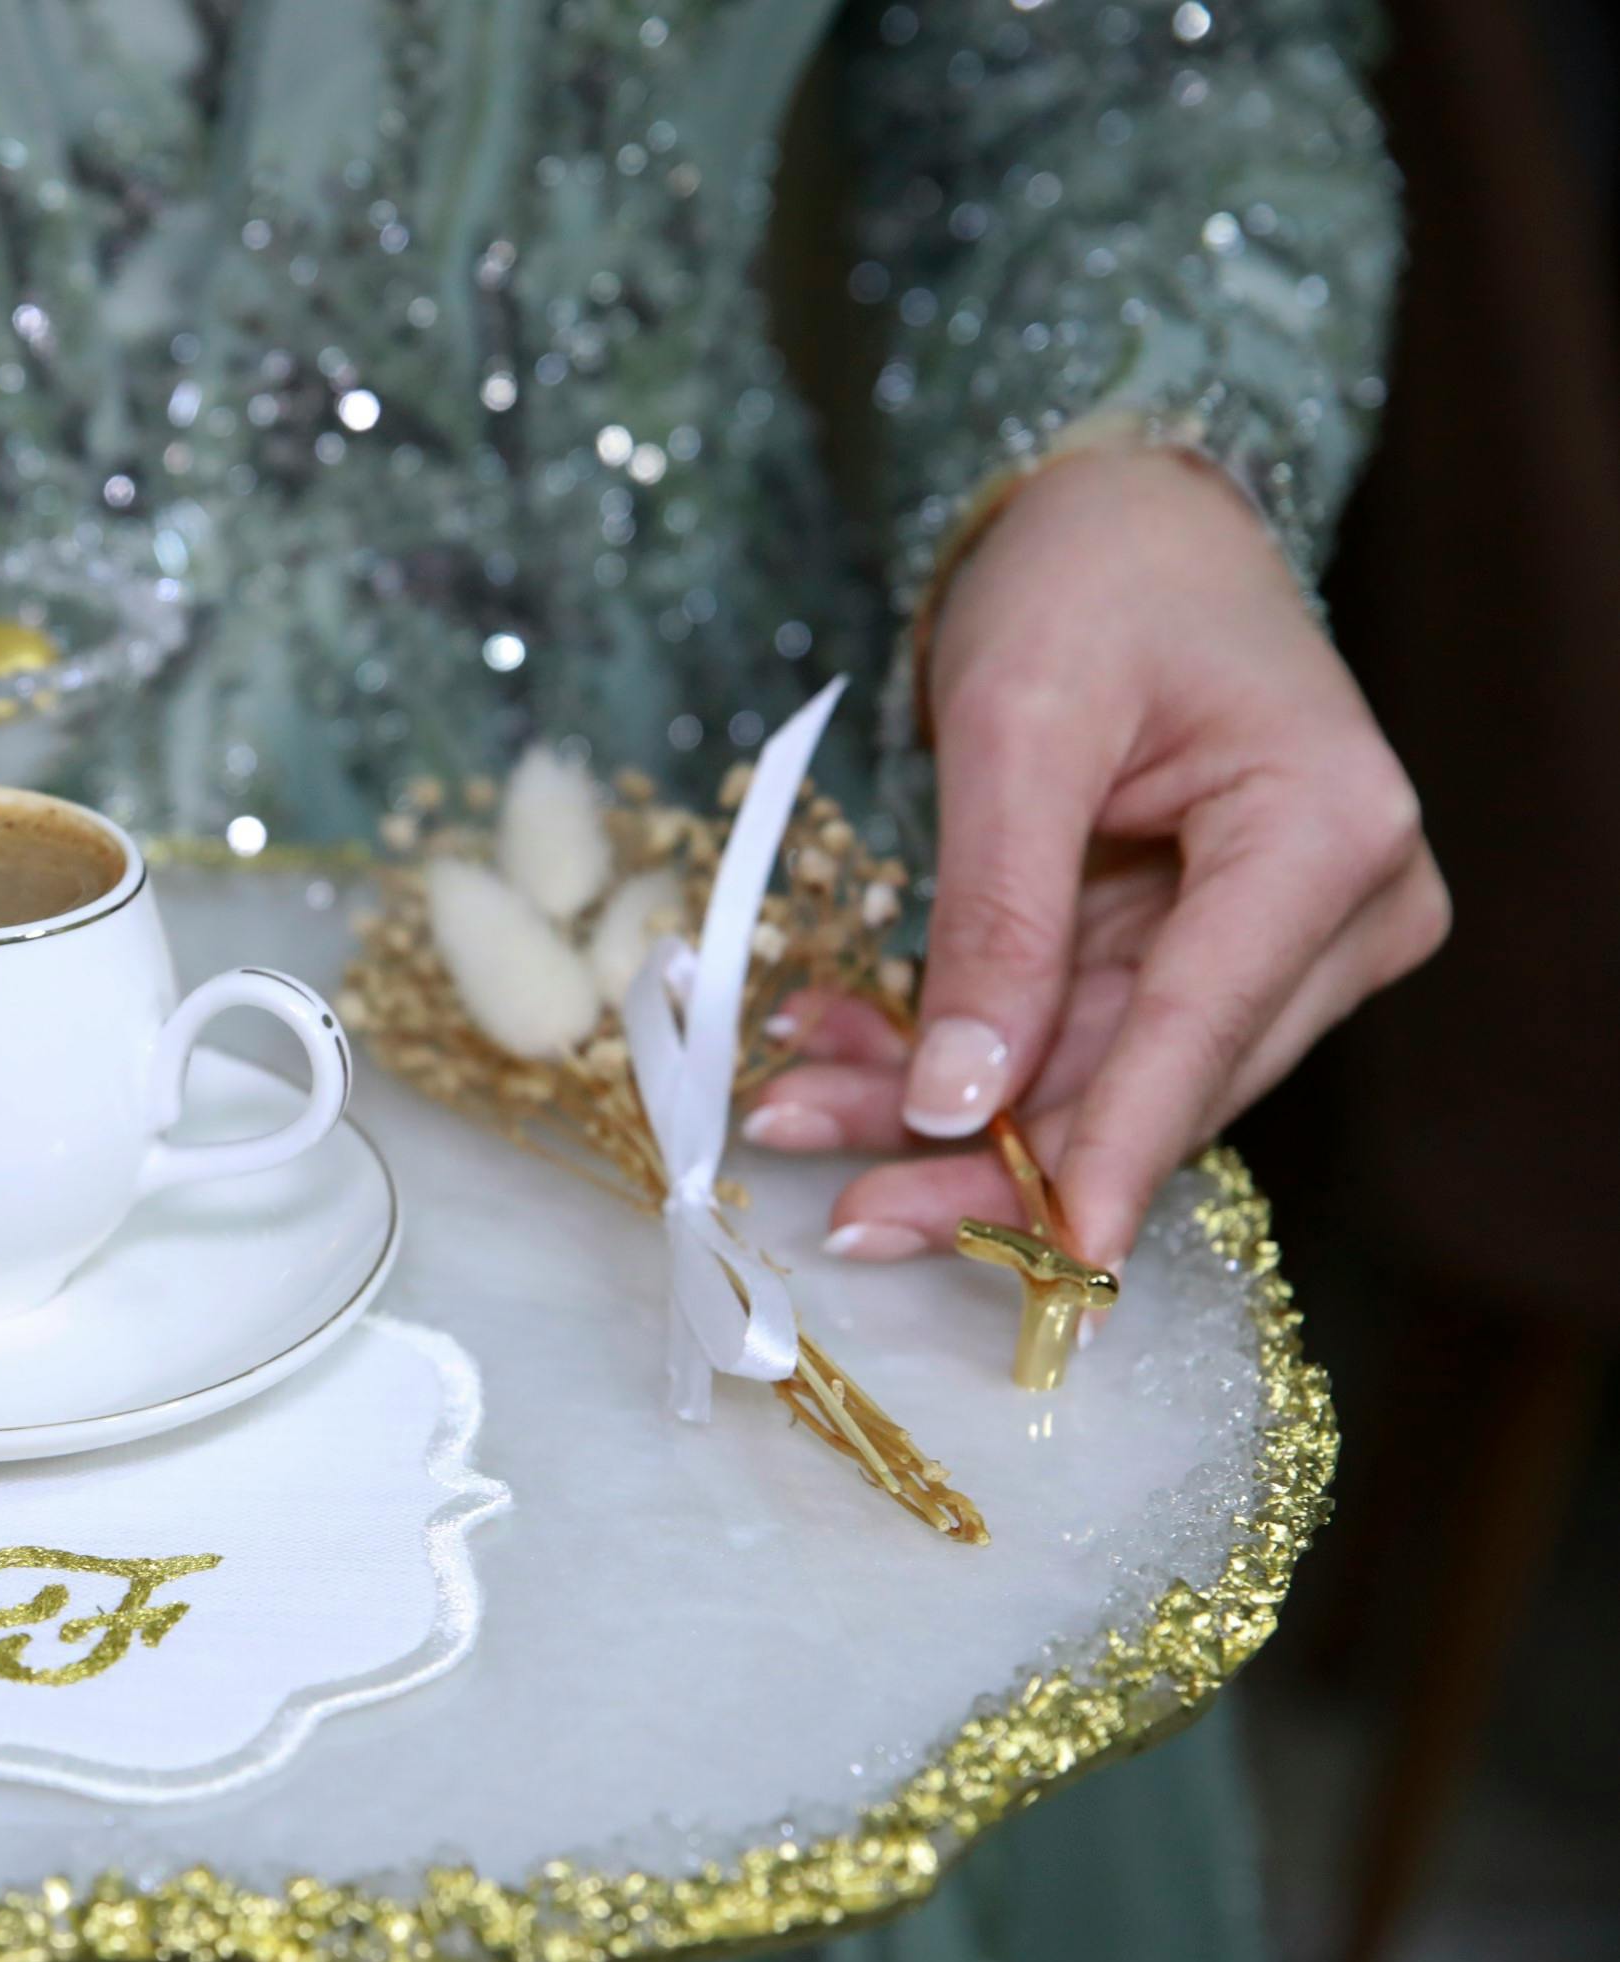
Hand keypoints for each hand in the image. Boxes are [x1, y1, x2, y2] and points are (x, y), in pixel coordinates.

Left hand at [744, 447, 1447, 1267]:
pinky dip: (953, 1050)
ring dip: (940, 1106)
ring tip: (795, 1112)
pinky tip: (837, 1056)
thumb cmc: (1092, 580)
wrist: (1123, 515)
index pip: (1200, 1032)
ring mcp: (1279, 941)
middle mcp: (1339, 910)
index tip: (1045, 1273)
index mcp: (1327, 834)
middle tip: (841, 1206)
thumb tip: (963, 1101)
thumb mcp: (1018, 727)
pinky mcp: (1205, 953)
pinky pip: (1069, 1036)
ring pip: (1094, 1079)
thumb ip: (996, 917)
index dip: (1106, 1158)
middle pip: (1148, 1081)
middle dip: (979, 1148)